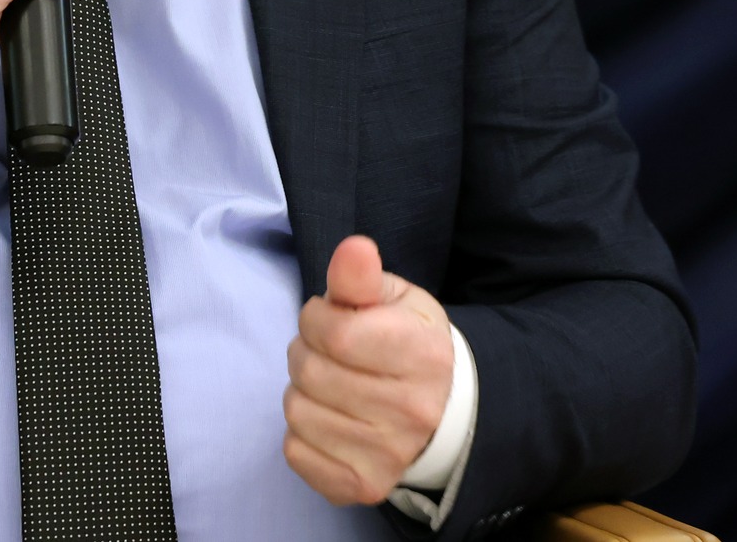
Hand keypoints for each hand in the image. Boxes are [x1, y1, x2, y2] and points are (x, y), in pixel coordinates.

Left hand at [283, 235, 454, 505]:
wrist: (441, 411)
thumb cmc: (406, 342)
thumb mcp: (393, 298)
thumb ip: (362, 276)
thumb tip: (354, 249)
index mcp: (423, 355)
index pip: (335, 333)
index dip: (316, 317)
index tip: (327, 317)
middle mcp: (412, 412)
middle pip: (311, 372)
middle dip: (306, 351)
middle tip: (327, 351)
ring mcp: (389, 455)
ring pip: (297, 412)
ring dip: (302, 390)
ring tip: (330, 383)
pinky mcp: (363, 486)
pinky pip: (295, 452)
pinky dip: (301, 432)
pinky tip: (329, 418)